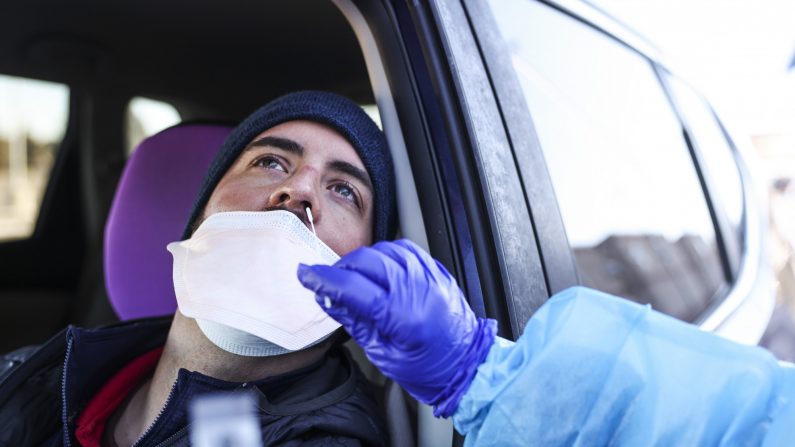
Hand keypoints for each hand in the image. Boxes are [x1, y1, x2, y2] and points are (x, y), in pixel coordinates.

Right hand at [297, 239, 495, 416]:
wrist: (467, 364)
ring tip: (355, 279)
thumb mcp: (381, 353)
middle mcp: (417, 288)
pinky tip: (378, 268)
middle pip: (366, 260)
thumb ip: (353, 320)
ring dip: (362, 260)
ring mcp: (429, 275)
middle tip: (330, 282)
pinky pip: (404, 249)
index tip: (306, 274)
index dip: (323, 278)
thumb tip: (328, 298)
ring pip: (384, 250)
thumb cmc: (428, 367)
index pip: (352, 286)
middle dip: (341, 268)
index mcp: (402, 315)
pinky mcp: (435, 270)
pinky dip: (384, 254)